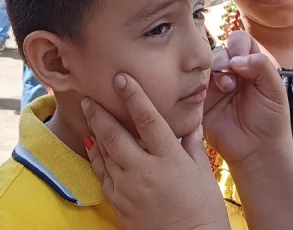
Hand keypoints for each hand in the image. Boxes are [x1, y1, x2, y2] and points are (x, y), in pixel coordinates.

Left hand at [82, 74, 228, 229]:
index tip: (121, 78)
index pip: (147, 119)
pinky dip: (96, 157)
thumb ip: (191, 146)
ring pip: (104, 153)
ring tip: (89, 114)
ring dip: (95, 131)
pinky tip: (93, 145)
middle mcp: (144, 171)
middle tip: (89, 96)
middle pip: (115, 134)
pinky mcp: (118, 203)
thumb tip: (189, 124)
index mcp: (169, 159)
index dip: (133, 96)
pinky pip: (102, 174)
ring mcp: (127, 188)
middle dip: (100, 112)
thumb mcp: (202, 175)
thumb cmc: (203, 213)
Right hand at [203, 31, 291, 166]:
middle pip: (219, 51)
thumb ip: (262, 66)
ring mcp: (214, 86)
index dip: (238, 45)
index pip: (239, 41)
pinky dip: (198, 84)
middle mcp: (231, 72)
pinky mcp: (201, 101)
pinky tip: (208, 94)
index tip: (241, 58)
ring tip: (226, 88)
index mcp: (250, 65)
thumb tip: (236, 58)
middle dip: (224, 60)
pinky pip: (191, 85)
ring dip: (214, 72)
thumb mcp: (274, 89)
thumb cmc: (271, 120)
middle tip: (233, 79)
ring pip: (204, 66)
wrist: (258, 150)